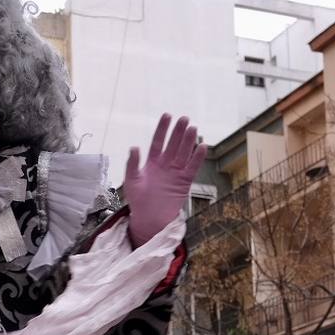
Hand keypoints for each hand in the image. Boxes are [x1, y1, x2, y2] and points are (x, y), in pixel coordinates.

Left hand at [124, 114, 206, 245]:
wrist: (149, 218)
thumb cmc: (138, 200)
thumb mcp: (131, 181)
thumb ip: (133, 164)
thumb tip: (134, 147)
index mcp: (151, 163)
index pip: (157, 142)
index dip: (162, 129)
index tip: (167, 115)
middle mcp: (165, 165)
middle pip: (173, 144)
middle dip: (178, 132)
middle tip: (184, 118)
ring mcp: (176, 172)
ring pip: (184, 153)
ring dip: (188, 141)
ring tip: (193, 128)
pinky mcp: (184, 181)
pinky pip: (192, 167)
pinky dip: (198, 157)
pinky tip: (202, 146)